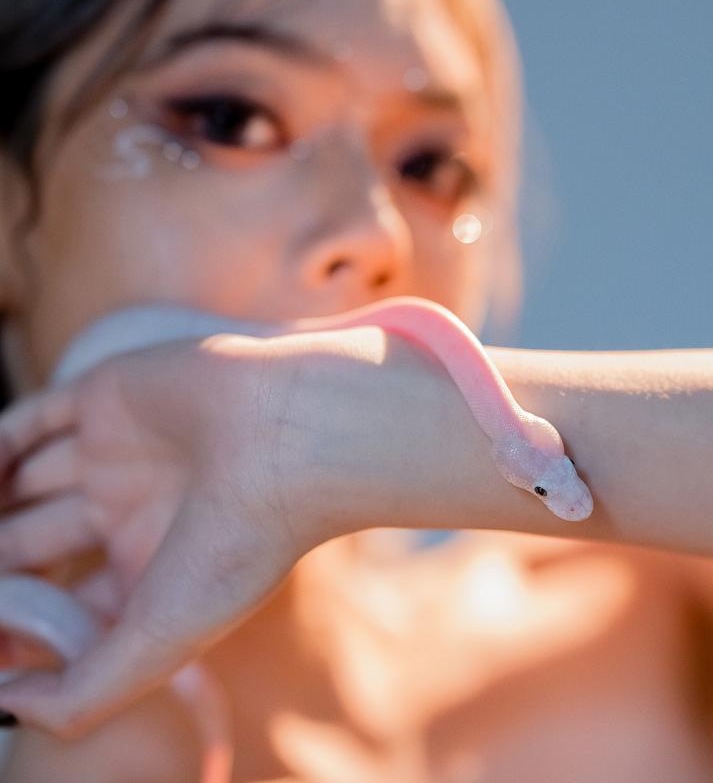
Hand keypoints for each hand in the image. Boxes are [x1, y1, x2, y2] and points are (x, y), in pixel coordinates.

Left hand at [0, 334, 308, 736]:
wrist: (293, 439)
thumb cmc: (241, 542)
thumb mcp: (162, 639)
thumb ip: (86, 691)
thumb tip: (8, 707)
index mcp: (154, 567)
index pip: (64, 606)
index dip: (16, 630)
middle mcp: (133, 509)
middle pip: (30, 544)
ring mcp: (118, 451)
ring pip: (20, 482)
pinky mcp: (105, 395)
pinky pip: (24, 423)